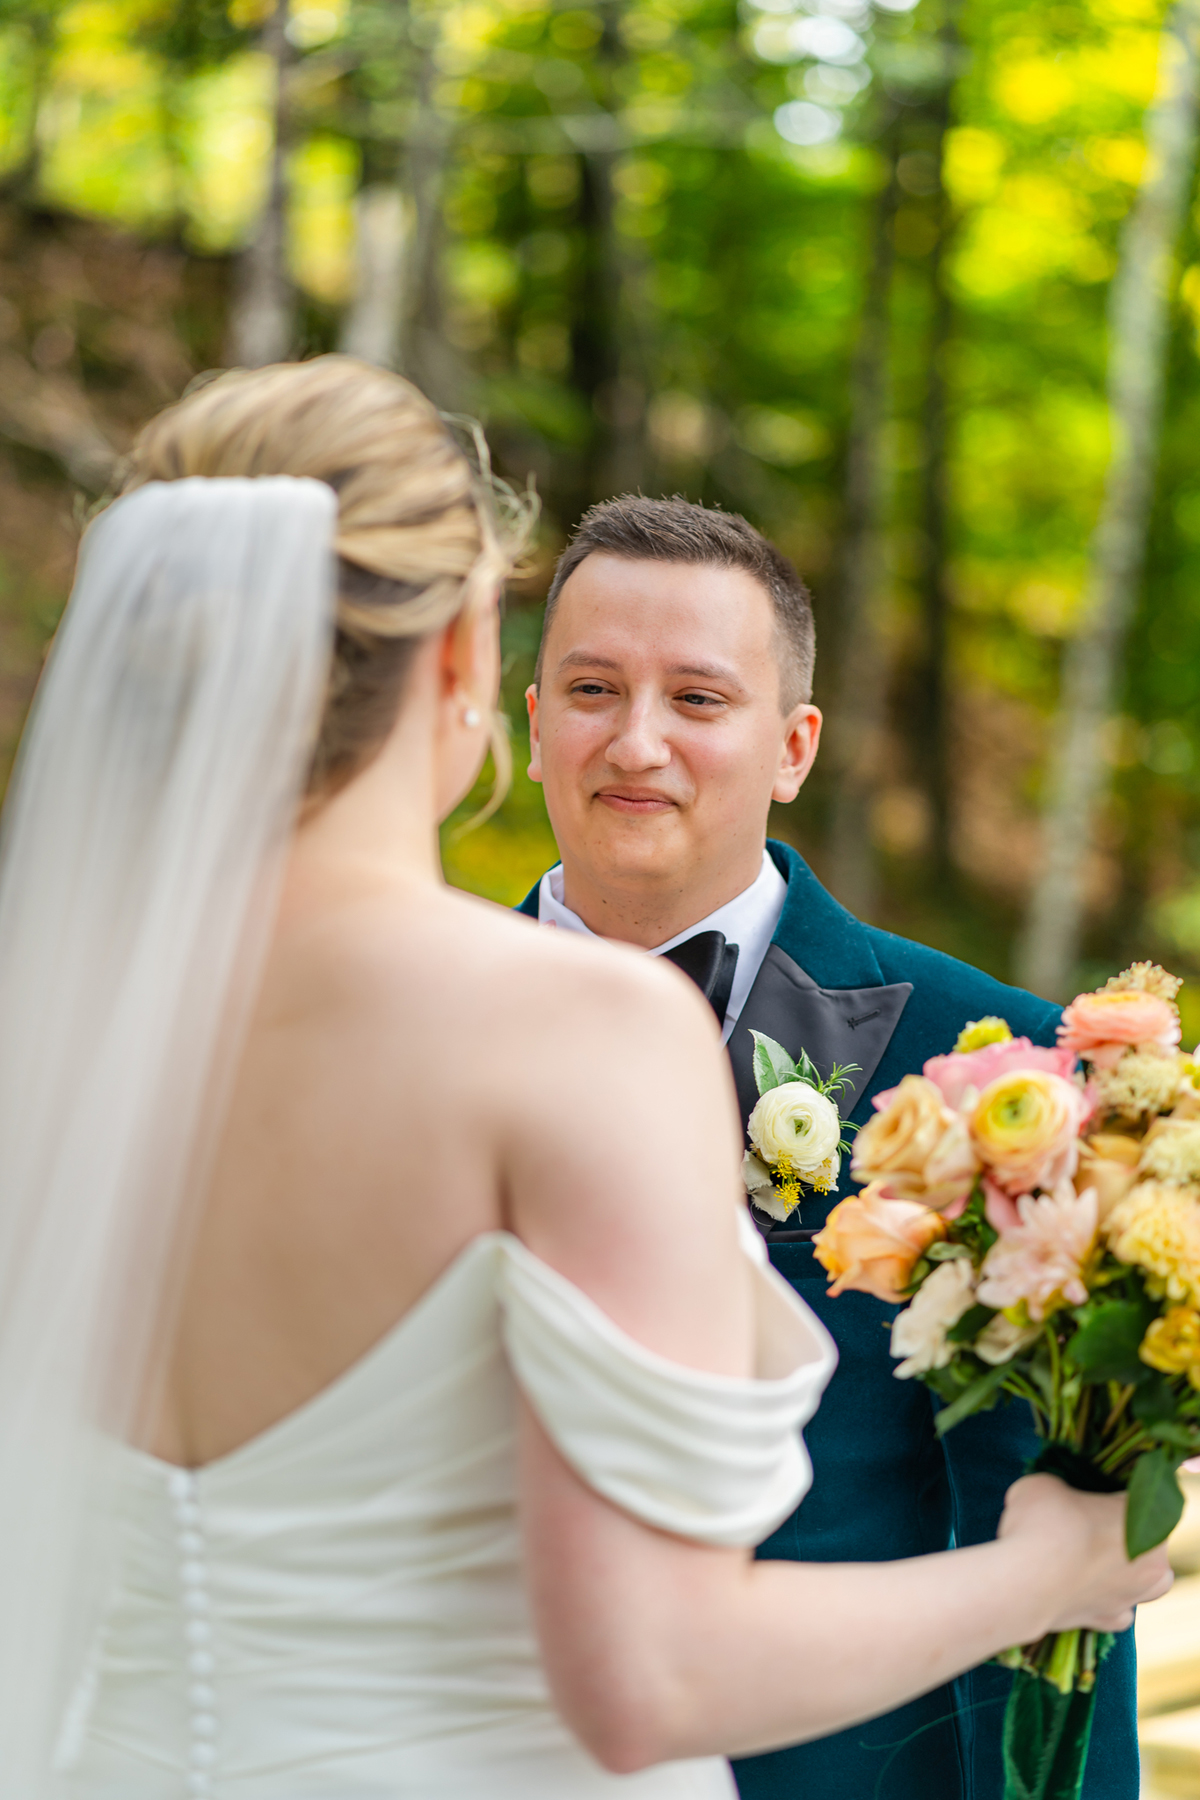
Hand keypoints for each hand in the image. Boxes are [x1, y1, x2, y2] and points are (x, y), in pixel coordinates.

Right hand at [999, 1474, 1173, 1633]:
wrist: (1026, 1581)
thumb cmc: (1040, 1525)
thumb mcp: (1044, 1485)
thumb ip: (1060, 1491)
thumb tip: (1054, 1499)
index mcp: (1141, 1516)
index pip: (1132, 1499)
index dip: (1107, 1497)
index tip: (1084, 1498)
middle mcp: (1150, 1559)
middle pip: (1151, 1542)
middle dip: (1127, 1536)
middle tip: (1089, 1528)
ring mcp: (1133, 1593)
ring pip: (1147, 1583)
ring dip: (1128, 1573)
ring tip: (1094, 1563)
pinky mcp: (1111, 1620)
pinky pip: (1120, 1612)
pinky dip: (1107, 1603)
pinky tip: (1086, 1592)